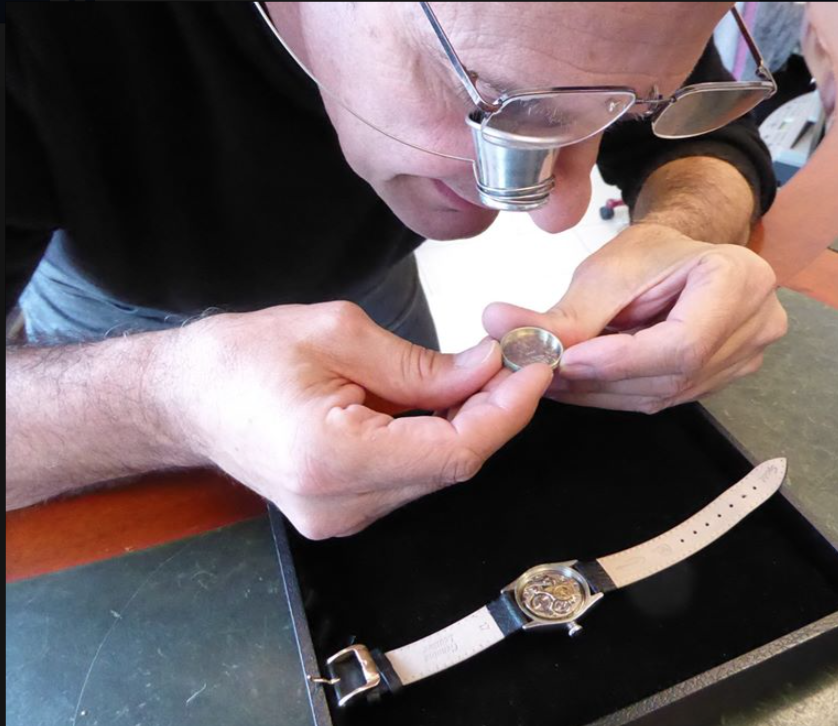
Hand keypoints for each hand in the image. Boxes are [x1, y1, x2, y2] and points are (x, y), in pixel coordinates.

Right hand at [175, 302, 552, 538]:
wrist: (184, 398)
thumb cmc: (241, 359)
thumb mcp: (336, 334)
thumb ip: (420, 364)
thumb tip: (486, 369)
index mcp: (332, 458)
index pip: (453, 451)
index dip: (505, 411)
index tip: (534, 368)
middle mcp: (339, 505)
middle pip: (450, 467)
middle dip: (493, 412)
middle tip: (515, 361)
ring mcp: (340, 519)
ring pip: (434, 474)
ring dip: (467, 424)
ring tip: (479, 372)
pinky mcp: (342, 513)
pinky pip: (410, 478)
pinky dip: (436, 438)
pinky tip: (443, 399)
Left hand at [483, 222, 786, 412]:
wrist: (683, 256)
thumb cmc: (652, 252)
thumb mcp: (606, 272)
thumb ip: (562, 314)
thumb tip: (498, 327)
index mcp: (742, 281)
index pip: (682, 343)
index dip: (620, 360)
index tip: (564, 361)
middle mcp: (757, 326)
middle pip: (670, 376)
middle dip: (599, 379)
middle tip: (538, 371)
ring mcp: (744, 359)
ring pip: (662, 395)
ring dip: (600, 391)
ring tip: (551, 374)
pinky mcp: (720, 380)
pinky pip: (663, 398)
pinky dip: (615, 393)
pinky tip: (580, 381)